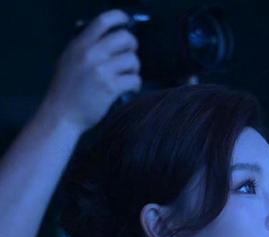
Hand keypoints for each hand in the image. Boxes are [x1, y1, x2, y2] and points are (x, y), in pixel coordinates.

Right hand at [42, 9, 141, 133]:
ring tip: (129, 75)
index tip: (126, 22)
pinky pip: (134, 79)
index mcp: (80, 44)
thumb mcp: (67, 60)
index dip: (120, 18)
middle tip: (130, 56)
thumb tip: (85, 26)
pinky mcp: (110, 88)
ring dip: (135, 68)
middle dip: (133, 46)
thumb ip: (79, 45)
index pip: (103, 21)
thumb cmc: (64, 89)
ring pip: (132, 59)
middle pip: (124, 38)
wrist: (61, 115)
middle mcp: (91, 54)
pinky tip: (131, 88)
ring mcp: (101, 71)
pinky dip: (136, 84)